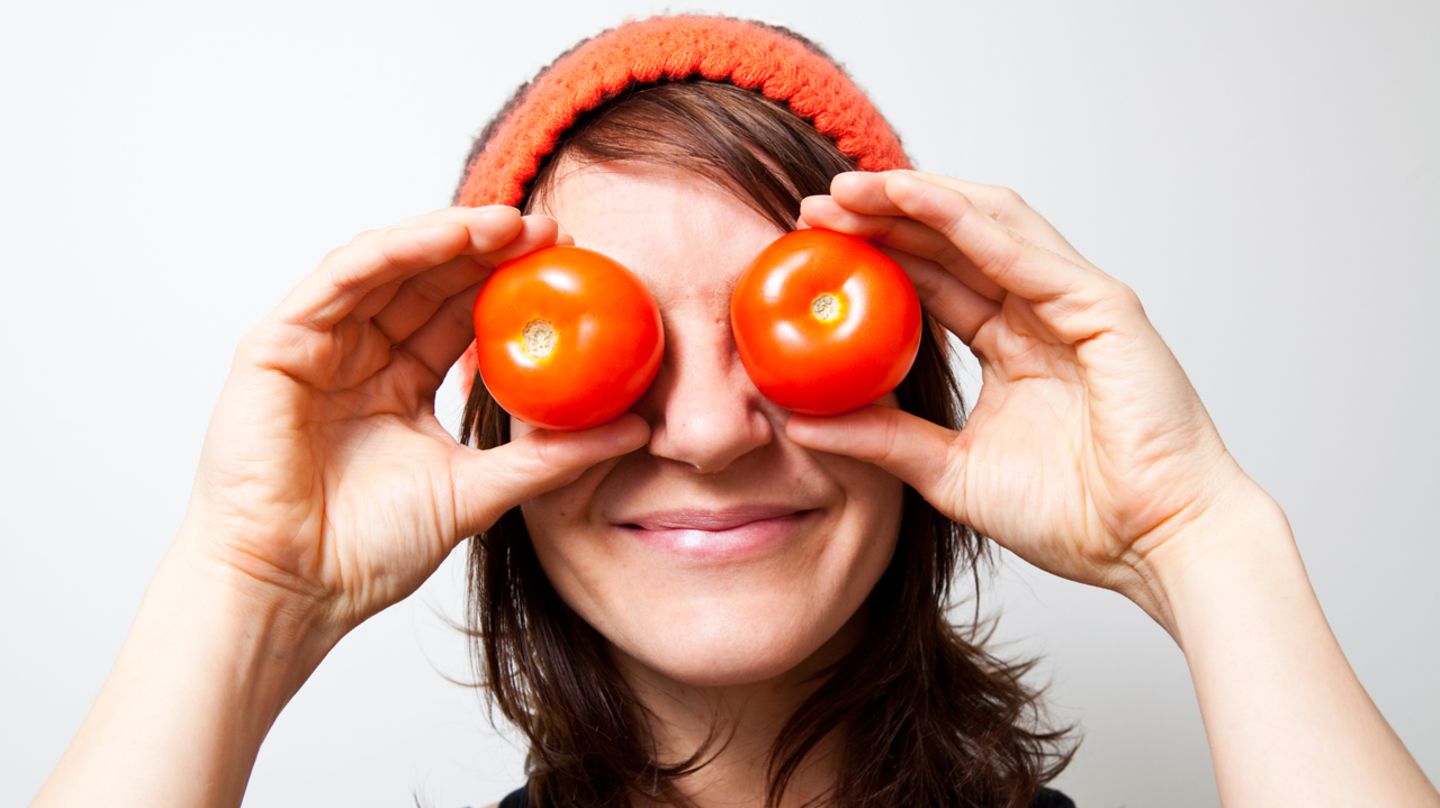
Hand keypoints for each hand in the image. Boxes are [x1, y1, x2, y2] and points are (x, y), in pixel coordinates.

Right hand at [178, 206, 649, 632]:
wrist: (293, 591)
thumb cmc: (367, 552)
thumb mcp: (482, 492)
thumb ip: (552, 456)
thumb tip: (638, 429)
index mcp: (399, 384)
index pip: (460, 316)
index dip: (514, 285)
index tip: (574, 265)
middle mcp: (359, 355)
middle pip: (428, 280)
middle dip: (490, 249)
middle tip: (552, 232)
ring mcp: (317, 346)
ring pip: (388, 266)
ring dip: (448, 236)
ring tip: (510, 223)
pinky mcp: (277, 345)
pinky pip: (341, 279)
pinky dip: (394, 249)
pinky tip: (447, 236)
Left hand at [789, 170, 1249, 614]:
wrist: (1153, 548)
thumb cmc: (1076, 517)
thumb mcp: (950, 472)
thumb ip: (881, 440)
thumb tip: (798, 422)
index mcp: (1012, 344)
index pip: (933, 279)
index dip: (873, 254)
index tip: (808, 243)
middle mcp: (1041, 312)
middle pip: (953, 241)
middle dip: (884, 214)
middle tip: (815, 203)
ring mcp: (1074, 303)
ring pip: (988, 226)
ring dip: (917, 200)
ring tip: (853, 187)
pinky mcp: (1103, 308)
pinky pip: (1025, 256)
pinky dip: (967, 222)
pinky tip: (913, 199)